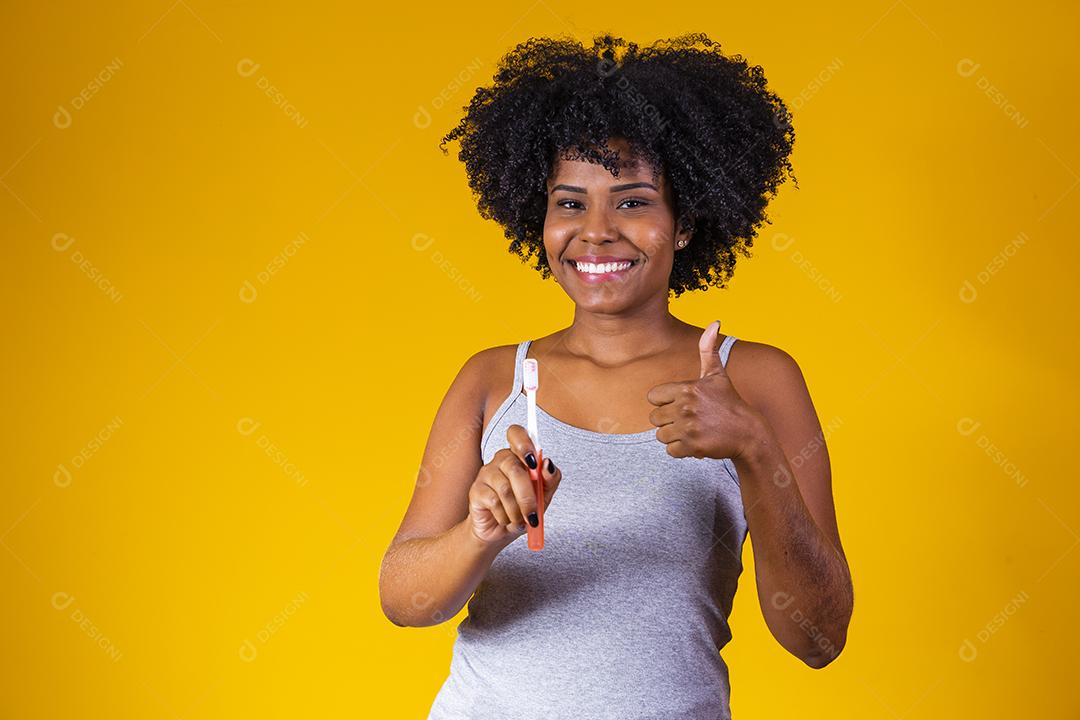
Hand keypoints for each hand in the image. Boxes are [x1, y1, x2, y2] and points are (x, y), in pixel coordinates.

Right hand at [467, 424, 561, 546]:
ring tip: (519, 521)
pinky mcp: (476, 490)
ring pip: (505, 489)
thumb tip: (547, 464)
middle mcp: (501, 459)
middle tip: (534, 516)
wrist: (501, 532)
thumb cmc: (523, 509)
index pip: (516, 433)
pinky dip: (505, 516)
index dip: (524, 444)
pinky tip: (506, 519)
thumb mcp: (544, 496)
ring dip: (517, 511)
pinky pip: (494, 501)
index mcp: (519, 455)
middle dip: (528, 497)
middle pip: (515, 469)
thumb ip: (550, 479)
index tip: (534, 463)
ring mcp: (486, 473)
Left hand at [646, 320, 763, 459]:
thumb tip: (715, 321)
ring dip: (675, 436)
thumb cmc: (729, 402)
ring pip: (661, 436)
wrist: (748, 433)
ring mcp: (688, 427)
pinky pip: (670, 451)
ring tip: (693, 431)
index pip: (653, 398)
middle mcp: (685, 406)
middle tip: (689, 420)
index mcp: (686, 388)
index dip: (665, 402)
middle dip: (669, 422)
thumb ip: (708, 349)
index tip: (682, 404)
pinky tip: (697, 442)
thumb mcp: (717, 375)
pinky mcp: (692, 446)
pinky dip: (681, 450)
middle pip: (654, 419)